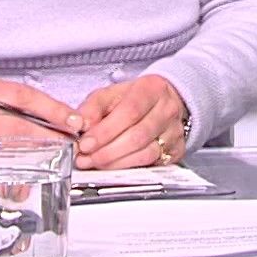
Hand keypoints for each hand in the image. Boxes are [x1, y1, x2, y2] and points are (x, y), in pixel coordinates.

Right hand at [0, 77, 82, 172]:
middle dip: (51, 136)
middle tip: (71, 144)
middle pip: (19, 125)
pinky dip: (17, 173)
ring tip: (57, 158)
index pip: (23, 96)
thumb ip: (23, 104)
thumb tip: (63, 118)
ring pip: (9, 149)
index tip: (73, 120)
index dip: (52, 109)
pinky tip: (32, 175)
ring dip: (38, 156)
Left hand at [72, 74, 188, 169]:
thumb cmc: (134, 98)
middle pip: (138, 136)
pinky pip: (152, 165)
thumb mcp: (110, 94)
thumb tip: (80, 124)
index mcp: (152, 88)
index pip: (130, 111)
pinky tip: (113, 166)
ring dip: (115, 163)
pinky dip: (128, 168)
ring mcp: (175, 131)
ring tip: (94, 163)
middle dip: (106, 151)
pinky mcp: (177, 150)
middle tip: (85, 158)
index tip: (85, 143)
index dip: (105, 131)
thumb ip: (92, 107)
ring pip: (146, 154)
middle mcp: (168, 110)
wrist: (163, 102)